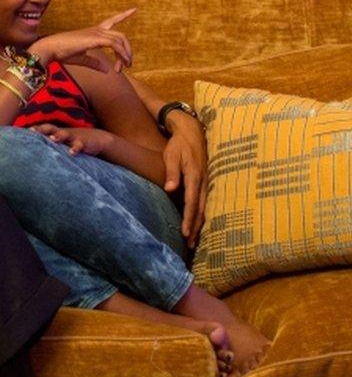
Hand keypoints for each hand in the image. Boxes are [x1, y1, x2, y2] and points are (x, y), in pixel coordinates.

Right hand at [29, 8, 135, 72]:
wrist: (51, 48)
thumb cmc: (62, 53)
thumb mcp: (82, 58)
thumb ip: (95, 63)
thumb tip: (106, 70)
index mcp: (93, 32)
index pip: (112, 21)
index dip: (123, 15)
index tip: (134, 9)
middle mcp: (97, 30)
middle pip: (121, 36)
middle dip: (128, 50)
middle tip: (129, 64)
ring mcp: (96, 33)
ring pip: (120, 40)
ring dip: (126, 54)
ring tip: (126, 67)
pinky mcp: (95, 39)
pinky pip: (115, 45)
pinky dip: (121, 54)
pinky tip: (121, 64)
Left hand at [31, 124, 113, 155]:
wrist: (98, 138)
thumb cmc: (74, 141)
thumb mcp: (62, 141)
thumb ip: (50, 144)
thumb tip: (33, 152)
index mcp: (57, 132)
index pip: (43, 129)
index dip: (33, 129)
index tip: (22, 132)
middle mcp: (63, 133)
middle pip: (51, 128)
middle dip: (42, 129)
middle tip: (32, 131)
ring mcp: (73, 137)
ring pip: (64, 134)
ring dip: (58, 136)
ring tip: (52, 139)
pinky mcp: (84, 143)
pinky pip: (79, 145)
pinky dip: (76, 148)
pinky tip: (72, 153)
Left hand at [162, 111, 208, 247]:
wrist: (192, 131)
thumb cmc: (178, 145)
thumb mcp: (171, 155)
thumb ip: (171, 173)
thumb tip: (170, 189)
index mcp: (194, 176)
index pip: (191, 203)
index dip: (188, 219)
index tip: (184, 233)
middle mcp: (203, 182)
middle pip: (200, 209)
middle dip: (195, 228)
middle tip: (190, 245)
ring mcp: (206, 182)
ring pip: (205, 207)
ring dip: (200, 224)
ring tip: (194, 240)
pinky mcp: (206, 182)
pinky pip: (205, 202)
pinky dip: (202, 215)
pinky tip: (199, 224)